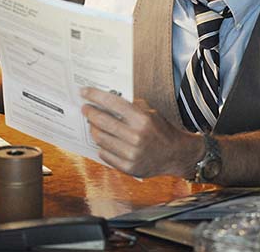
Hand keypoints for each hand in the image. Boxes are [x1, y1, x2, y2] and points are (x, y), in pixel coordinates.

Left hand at [80, 87, 202, 177]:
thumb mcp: (151, 112)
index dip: (95, 96)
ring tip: (93, 124)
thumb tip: (106, 99)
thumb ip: (131, 106)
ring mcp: (131, 154)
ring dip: (93, 129)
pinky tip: (102, 140)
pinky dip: (101, 145)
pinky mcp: (128, 167)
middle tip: (85, 108)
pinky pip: (105, 154)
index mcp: (142, 119)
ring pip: (101, 138)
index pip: (112, 103)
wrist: (176, 154)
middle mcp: (136, 137)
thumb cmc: (162, 130)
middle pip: (102, 122)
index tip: (84, 92)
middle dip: (90, 112)